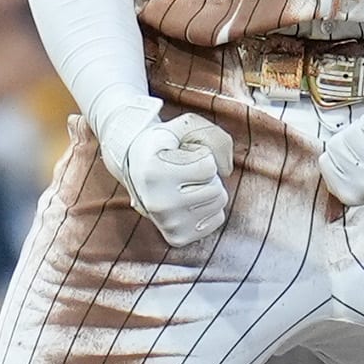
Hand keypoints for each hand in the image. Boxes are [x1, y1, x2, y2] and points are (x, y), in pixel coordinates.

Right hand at [100, 102, 231, 244]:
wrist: (136, 168)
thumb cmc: (166, 145)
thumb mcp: (185, 126)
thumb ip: (213, 136)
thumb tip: (228, 170)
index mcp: (155, 174)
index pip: (209, 166)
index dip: (201, 154)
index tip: (181, 155)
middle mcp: (159, 203)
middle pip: (216, 188)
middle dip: (207, 174)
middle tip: (184, 171)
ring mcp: (167, 224)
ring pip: (219, 203)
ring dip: (208, 188)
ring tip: (185, 184)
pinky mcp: (177, 237)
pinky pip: (217, 219)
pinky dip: (209, 207)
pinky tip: (188, 199)